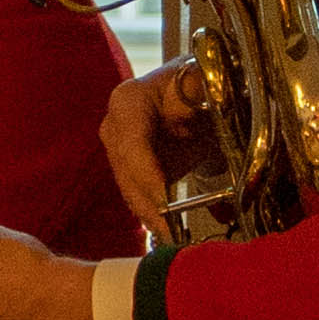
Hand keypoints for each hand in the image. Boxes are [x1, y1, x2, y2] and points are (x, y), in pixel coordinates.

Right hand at [101, 66, 214, 230]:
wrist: (200, 92)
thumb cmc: (200, 83)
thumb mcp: (202, 80)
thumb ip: (194, 90)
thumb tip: (182, 112)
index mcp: (128, 102)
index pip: (131, 144)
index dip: (147, 176)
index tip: (165, 203)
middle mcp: (116, 128)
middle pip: (127, 173)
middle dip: (149, 206)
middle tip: (170, 234)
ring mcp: (121, 152)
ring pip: (130, 190)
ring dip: (152, 217)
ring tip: (172, 239)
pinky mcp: (133, 172)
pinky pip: (140, 197)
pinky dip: (155, 216)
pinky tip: (169, 234)